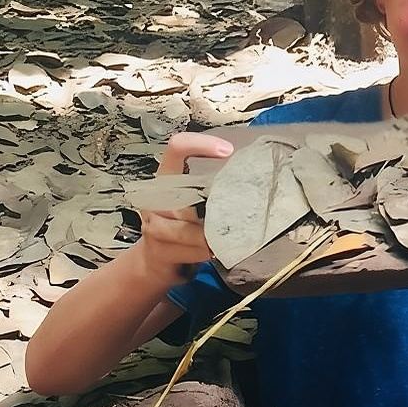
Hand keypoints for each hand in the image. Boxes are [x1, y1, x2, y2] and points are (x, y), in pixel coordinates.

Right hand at [132, 133, 232, 286]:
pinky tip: (215, 251)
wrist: (154, 262)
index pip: (176, 148)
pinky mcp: (159, 249)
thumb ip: (211, 186)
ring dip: (214, 235)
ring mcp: (155, 224)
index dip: (200, 145)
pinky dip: (207, 251)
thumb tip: (254, 171)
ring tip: (229, 237)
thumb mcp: (193, 200)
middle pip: (189, 192)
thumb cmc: (181, 225)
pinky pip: (191, 249)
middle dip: (218, 203)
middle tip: (240, 206)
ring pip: (192, 228)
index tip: (228, 150)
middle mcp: (156, 197)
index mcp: (166, 178)